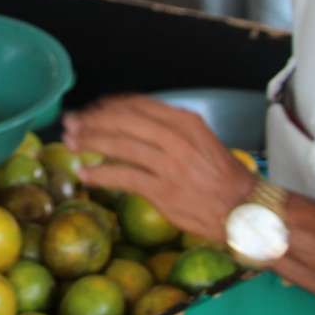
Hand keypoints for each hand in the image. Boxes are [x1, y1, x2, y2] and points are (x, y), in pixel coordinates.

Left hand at [63, 96, 254, 241]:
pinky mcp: (162, 190)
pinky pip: (123, 177)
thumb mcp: (198, 139)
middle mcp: (176, 137)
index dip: (108, 107)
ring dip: (89, 143)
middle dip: (91, 121)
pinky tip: (84, 175)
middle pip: (123, 122)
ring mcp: (169, 164)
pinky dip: (99, 175)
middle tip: (70, 124)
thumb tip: (128, 125)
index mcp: (185, 121)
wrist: (244, 209)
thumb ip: (167, 130)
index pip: (137, 105)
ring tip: (70, 144)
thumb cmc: (220, 175)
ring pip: (119, 146)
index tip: (91, 110)